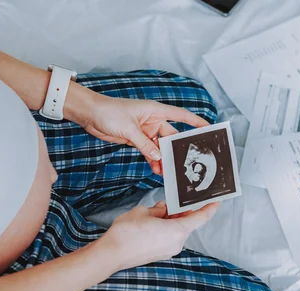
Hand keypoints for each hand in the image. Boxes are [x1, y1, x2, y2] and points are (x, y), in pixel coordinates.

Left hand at [67, 89, 209, 173]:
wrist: (90, 114)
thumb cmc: (109, 112)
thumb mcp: (129, 130)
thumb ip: (145, 144)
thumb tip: (158, 157)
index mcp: (156, 111)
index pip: (182, 115)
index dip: (196, 122)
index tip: (209, 129)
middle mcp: (153, 120)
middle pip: (171, 136)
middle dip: (177, 150)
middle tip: (184, 162)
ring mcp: (145, 130)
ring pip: (160, 147)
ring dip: (163, 159)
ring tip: (168, 171)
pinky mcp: (137, 139)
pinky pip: (149, 151)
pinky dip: (153, 160)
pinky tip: (156, 169)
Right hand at [99, 201, 219, 270]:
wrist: (112, 254)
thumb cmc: (127, 233)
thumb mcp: (143, 212)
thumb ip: (158, 209)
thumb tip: (163, 209)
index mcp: (177, 230)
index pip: (200, 218)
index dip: (210, 208)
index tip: (216, 201)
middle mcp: (177, 243)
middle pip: (187, 224)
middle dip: (182, 212)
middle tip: (173, 202)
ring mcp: (169, 251)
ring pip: (176, 231)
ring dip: (171, 221)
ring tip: (156, 212)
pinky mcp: (160, 255)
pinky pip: (168, 239)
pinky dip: (165, 230)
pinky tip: (152, 224)